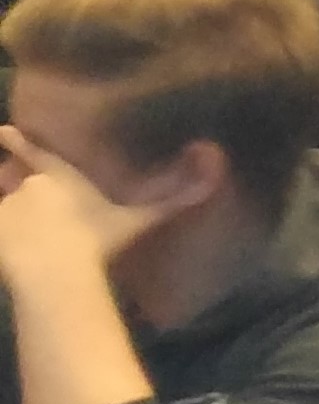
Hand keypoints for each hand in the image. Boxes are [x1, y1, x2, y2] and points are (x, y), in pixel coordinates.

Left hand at [0, 132, 159, 279]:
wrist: (56, 272)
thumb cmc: (99, 241)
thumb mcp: (139, 221)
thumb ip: (170, 200)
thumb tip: (214, 168)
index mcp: (60, 176)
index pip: (31, 150)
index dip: (16, 140)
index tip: (3, 130)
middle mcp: (28, 187)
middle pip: (16, 181)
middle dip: (17, 184)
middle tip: (27, 194)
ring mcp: (6, 211)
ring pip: (6, 208)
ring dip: (12, 215)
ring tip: (26, 234)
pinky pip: (1, 231)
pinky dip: (6, 237)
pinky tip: (17, 252)